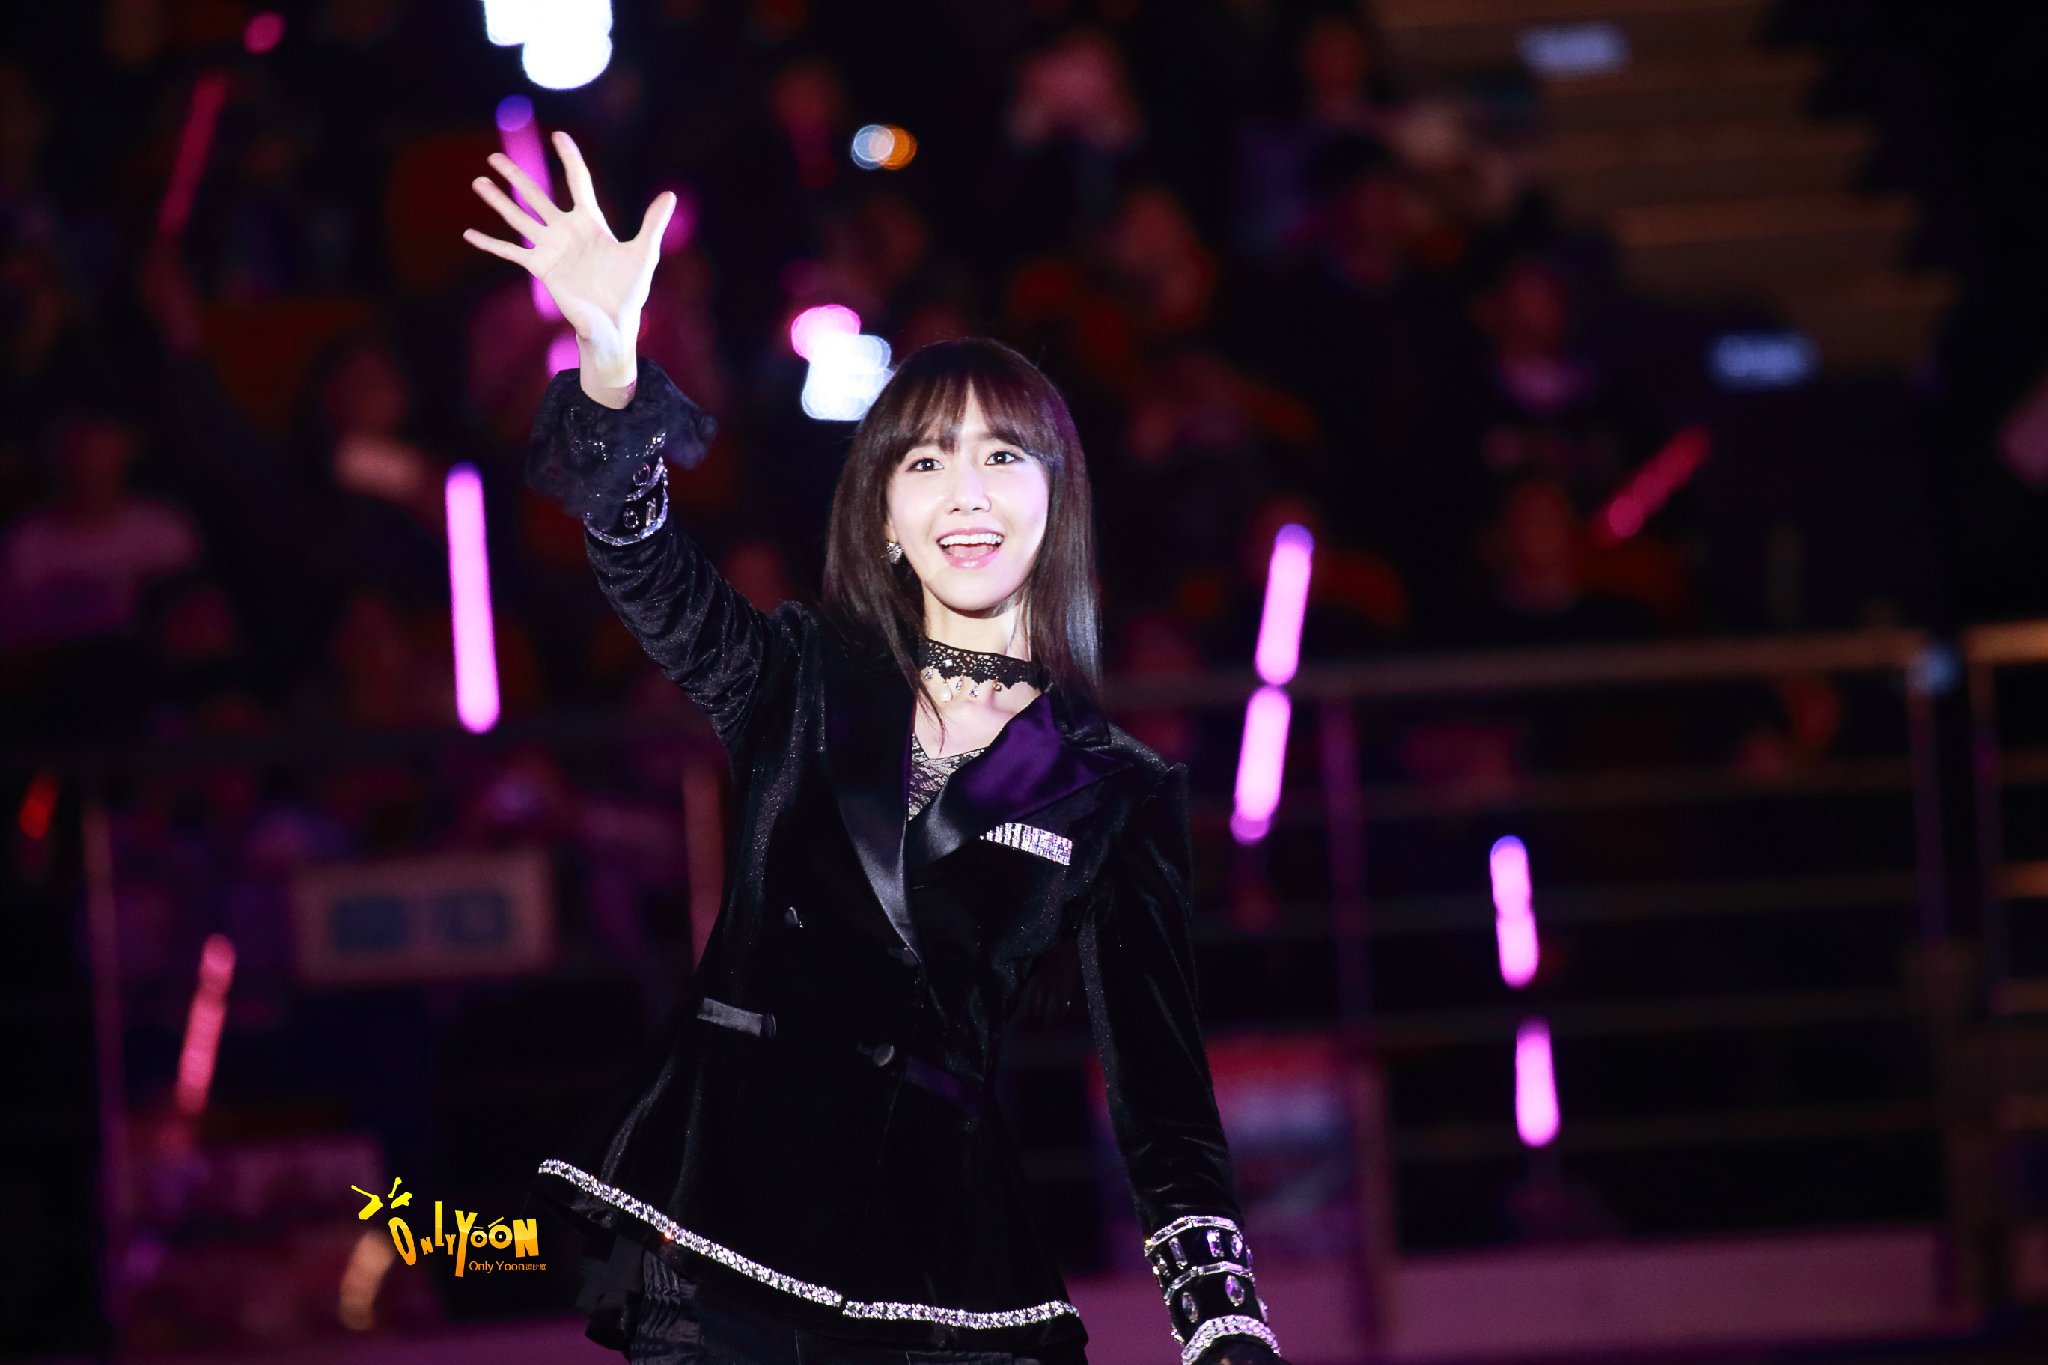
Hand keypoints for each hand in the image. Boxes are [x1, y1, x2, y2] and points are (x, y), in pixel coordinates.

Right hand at [463, 130, 673, 386]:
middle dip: (516, 176)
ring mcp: (550, 248)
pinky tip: (469, 233)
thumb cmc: (629, 290)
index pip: (577, 181)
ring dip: (498, 200)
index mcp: (591, 222)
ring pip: (519, 217)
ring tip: (478, 181)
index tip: (558, 136)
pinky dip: (490, 243)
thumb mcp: (644, 253)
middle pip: (536, 195)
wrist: (613, 323)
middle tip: (494, 157)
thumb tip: (670, 193)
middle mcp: (566, 231)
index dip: (569, 158)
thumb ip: (653, 223)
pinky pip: (510, 252)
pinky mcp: (540, 268)